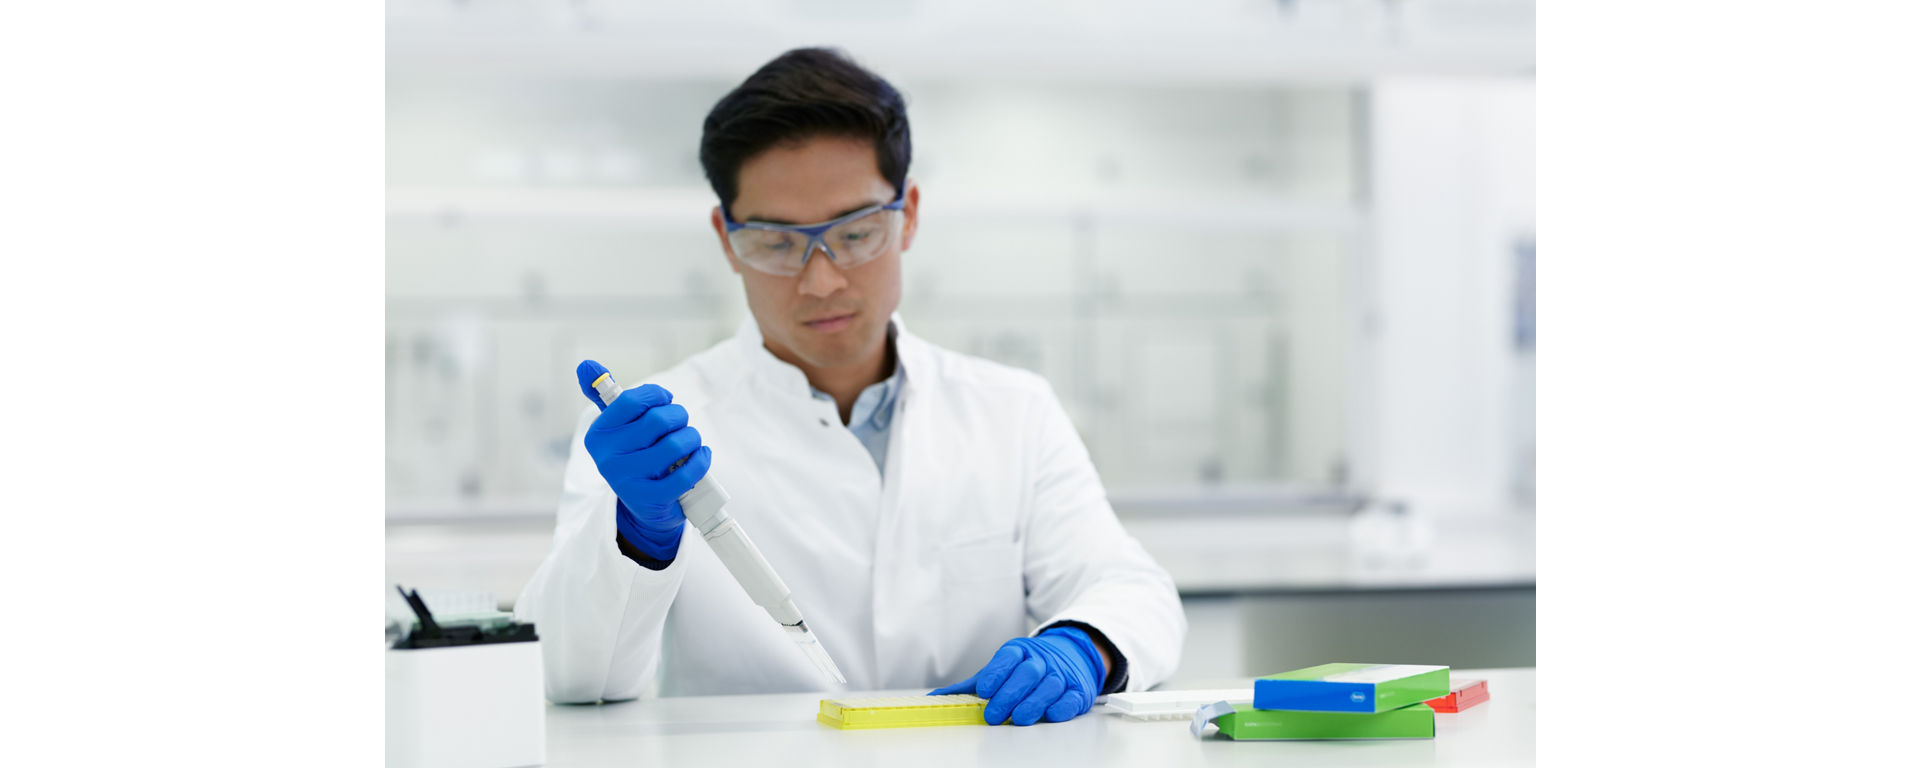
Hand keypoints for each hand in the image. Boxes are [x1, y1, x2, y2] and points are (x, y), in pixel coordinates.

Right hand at [582, 383, 711, 559]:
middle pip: (658, 420)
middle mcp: (608, 457)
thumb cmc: (635, 456)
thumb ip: (603, 395)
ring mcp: (628, 480)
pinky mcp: (650, 499)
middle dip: (679, 417)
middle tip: (680, 425)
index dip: (657, 396)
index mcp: (599, 435)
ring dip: (692, 438)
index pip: (632, 400)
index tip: (666, 401)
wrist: (643, 507)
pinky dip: (701, 460)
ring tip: (690, 443)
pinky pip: (687, 473)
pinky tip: (700, 456)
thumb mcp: (617, 428)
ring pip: (676, 444)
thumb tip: (585, 365)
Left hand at [928, 627, 1105, 725]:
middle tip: (994, 715)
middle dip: (1010, 695)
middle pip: (1027, 673)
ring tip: (1019, 719)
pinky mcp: (1077, 690)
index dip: (996, 673)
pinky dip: (1060, 707)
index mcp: (1020, 651)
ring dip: (1033, 703)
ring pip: (1049, 686)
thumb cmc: (1026, 670)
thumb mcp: (1000, 670)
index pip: (1008, 658)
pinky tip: (1049, 715)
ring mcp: (1061, 674)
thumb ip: (971, 686)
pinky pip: (1071, 697)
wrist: (1070, 658)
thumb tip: (935, 698)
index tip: (984, 690)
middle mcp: (1042, 660)